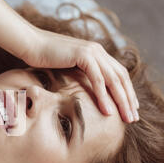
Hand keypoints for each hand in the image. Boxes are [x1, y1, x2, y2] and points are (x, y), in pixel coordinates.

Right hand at [22, 27, 138, 122]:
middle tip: (133, 118)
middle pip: (121, 78)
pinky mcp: (83, 56)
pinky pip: (98, 80)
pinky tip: (108, 111)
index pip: (118, 73)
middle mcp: (98, 51)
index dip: (127, 91)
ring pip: (113, 80)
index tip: (130, 108)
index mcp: (96, 52)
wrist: (30, 44)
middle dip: (129, 99)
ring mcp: (92, 51)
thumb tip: (84, 90)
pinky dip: (104, 96)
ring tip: (127, 118)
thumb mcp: (66, 67)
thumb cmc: (43, 58)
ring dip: (122, 101)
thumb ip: (79, 74)